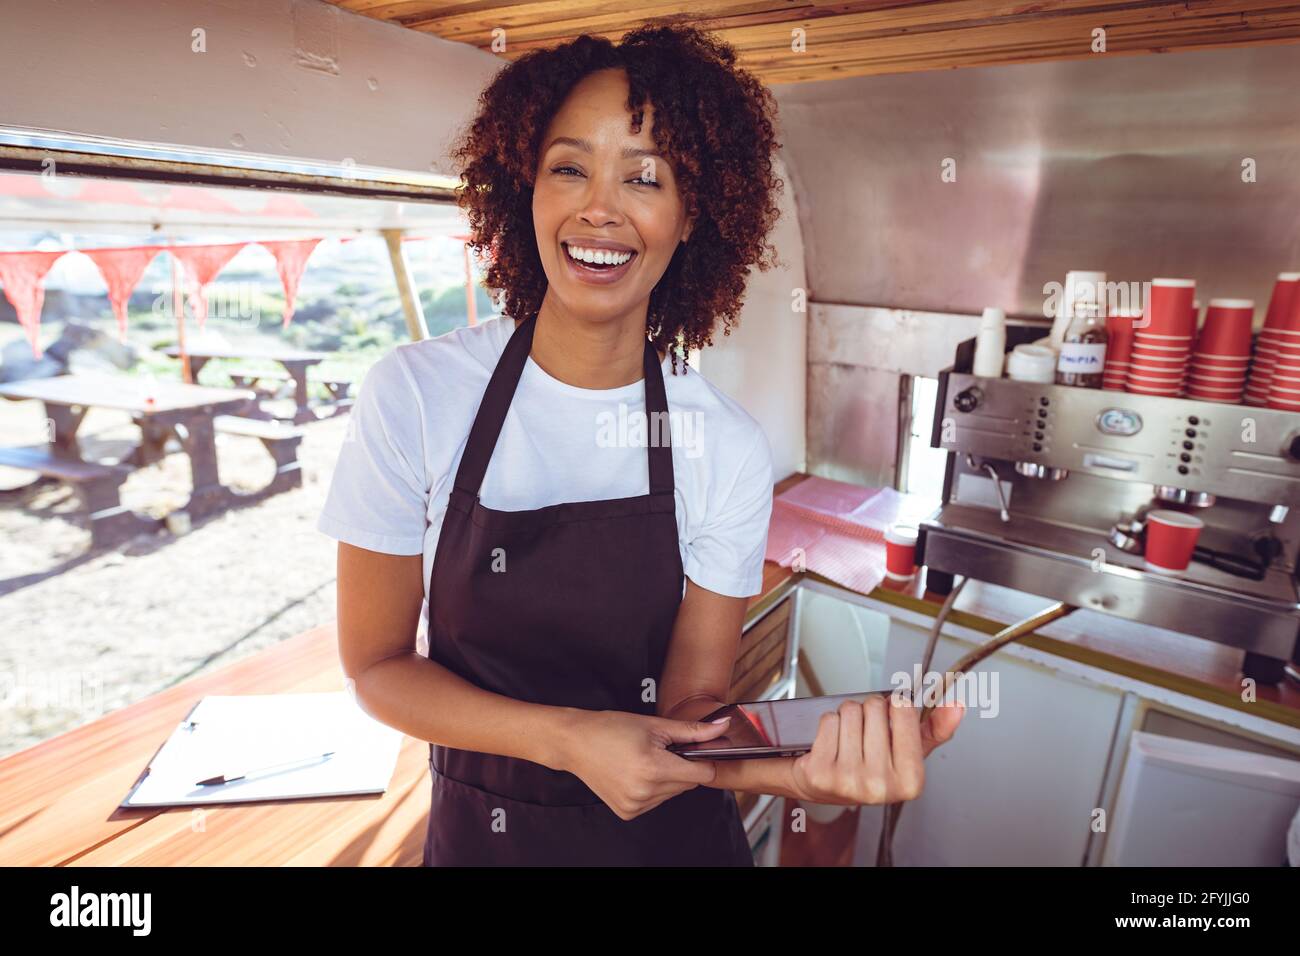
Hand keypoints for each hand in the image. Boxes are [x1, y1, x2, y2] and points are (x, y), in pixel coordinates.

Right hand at [563, 710, 732, 820]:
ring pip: (672, 793)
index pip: (703, 774)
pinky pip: (656, 801)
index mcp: (654, 768)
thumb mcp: (654, 725)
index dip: (703, 759)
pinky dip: (653, 788)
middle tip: (659, 749)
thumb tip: (723, 727)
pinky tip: (635, 773)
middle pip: (688, 784)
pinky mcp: (628, 812)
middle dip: (682, 766)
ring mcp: (636, 805)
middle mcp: (645, 791)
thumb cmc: (611, 729)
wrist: (575, 743)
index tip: (692, 749)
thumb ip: (692, 731)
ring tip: (644, 760)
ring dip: (667, 778)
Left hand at [788, 694, 963, 805]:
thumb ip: (935, 728)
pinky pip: (828, 720)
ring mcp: (849, 781)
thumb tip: (956, 707)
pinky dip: (828, 725)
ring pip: (850, 710)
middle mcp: (881, 785)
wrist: (825, 787)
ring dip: (847, 717)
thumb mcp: (909, 751)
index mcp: (911, 780)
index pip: (904, 709)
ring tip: (848, 739)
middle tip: (865, 734)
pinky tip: (831, 744)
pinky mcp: (821, 773)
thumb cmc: (869, 767)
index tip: (890, 719)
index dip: (894, 706)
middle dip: (868, 711)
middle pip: (874, 706)